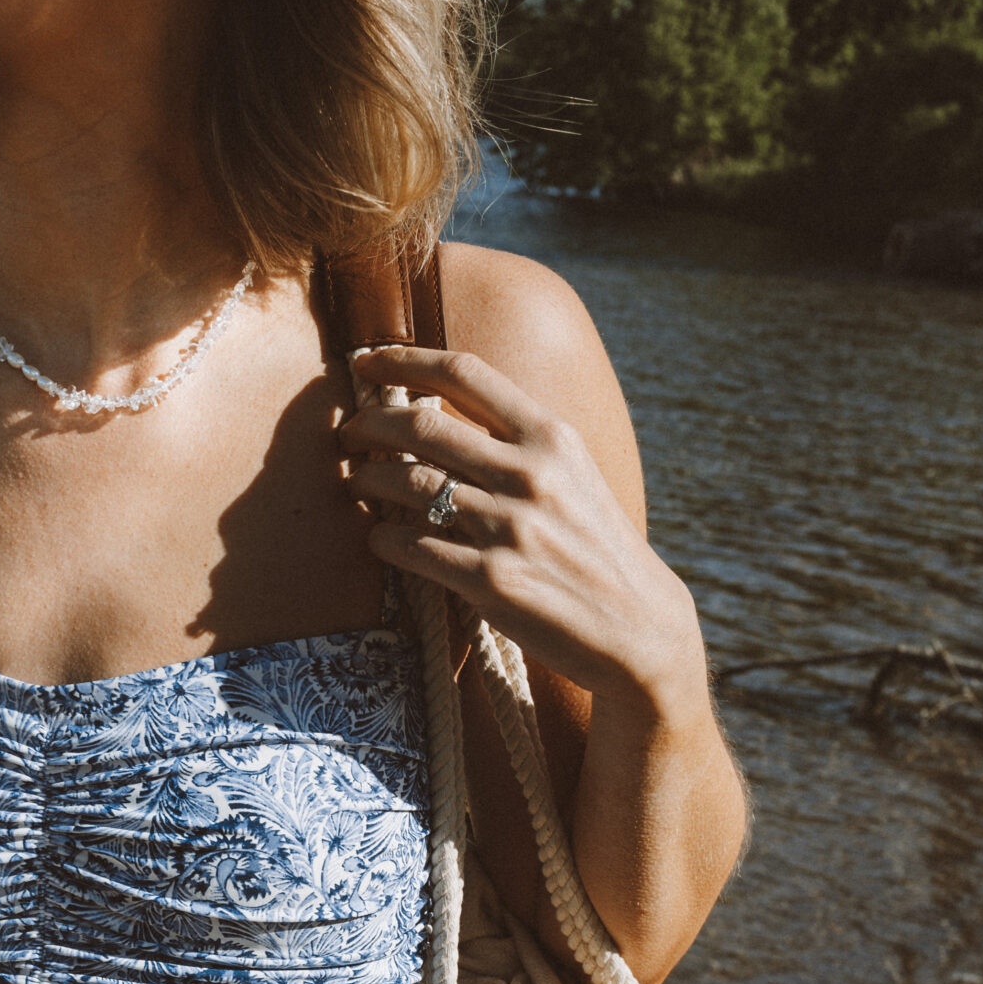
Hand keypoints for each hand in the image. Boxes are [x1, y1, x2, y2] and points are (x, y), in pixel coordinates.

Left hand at [338, 344, 704, 718]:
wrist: (635, 624)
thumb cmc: (593, 545)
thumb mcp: (571, 473)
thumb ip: (514, 440)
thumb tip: (435, 407)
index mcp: (551, 436)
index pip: (464, 373)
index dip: (404, 359)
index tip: (367, 362)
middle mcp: (530, 474)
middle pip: (421, 425)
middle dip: (369, 423)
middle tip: (347, 432)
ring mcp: (510, 528)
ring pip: (407, 483)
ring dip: (367, 478)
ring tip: (357, 480)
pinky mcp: (491, 580)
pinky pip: (411, 547)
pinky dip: (383, 537)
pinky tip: (379, 536)